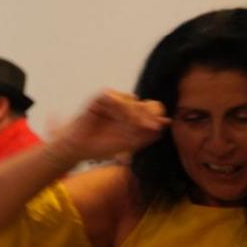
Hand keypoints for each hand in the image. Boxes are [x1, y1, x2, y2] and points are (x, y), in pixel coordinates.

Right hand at [51, 90, 167, 164]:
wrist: (80, 149)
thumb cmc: (103, 146)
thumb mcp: (131, 143)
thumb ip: (148, 134)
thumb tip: (166, 122)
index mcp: (133, 116)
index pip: (150, 109)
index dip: (155, 116)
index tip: (157, 127)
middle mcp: (123, 107)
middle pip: (143, 104)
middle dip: (147, 116)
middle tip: (150, 127)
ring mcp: (111, 102)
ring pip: (130, 100)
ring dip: (134, 113)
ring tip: (134, 125)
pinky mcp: (99, 99)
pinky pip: (113, 96)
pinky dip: (120, 106)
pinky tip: (121, 118)